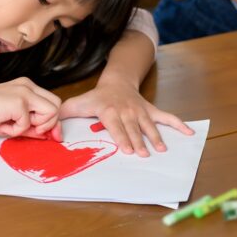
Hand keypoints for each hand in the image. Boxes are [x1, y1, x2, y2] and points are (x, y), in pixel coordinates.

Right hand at [0, 77, 63, 139]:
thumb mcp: (12, 122)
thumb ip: (31, 126)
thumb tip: (47, 135)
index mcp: (27, 87)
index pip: (52, 103)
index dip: (52, 121)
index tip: (49, 135)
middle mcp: (28, 86)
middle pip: (56, 105)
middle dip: (49, 123)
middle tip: (32, 131)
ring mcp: (25, 92)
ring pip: (51, 112)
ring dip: (34, 126)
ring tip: (14, 125)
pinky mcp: (19, 101)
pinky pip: (29, 123)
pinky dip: (16, 130)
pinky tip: (3, 124)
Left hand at [59, 78, 192, 156]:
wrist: (116, 82)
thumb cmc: (96, 98)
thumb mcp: (78, 103)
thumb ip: (64, 114)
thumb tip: (48, 127)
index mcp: (109, 111)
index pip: (116, 126)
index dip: (122, 137)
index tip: (127, 149)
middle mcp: (126, 111)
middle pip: (133, 128)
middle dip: (139, 141)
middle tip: (144, 154)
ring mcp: (140, 111)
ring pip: (149, 125)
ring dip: (156, 137)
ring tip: (162, 149)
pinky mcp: (150, 110)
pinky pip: (166, 117)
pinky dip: (178, 124)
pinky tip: (188, 133)